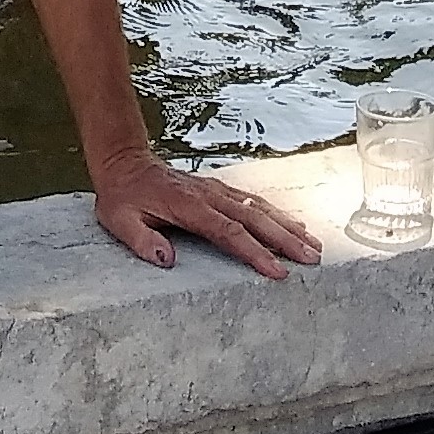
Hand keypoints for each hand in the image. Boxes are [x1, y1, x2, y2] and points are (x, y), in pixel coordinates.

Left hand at [92, 151, 321, 278]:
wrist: (125, 162)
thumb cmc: (122, 197)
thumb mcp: (119, 220)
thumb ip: (141, 240)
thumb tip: (165, 259)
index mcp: (189, 207)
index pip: (229, 233)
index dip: (255, 252)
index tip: (277, 271)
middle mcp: (209, 196)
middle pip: (254, 219)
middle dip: (286, 240)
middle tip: (312, 259)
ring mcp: (216, 190)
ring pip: (259, 208)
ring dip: (288, 226)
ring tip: (314, 244)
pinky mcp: (219, 190)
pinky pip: (253, 202)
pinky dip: (276, 213)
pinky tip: (293, 224)